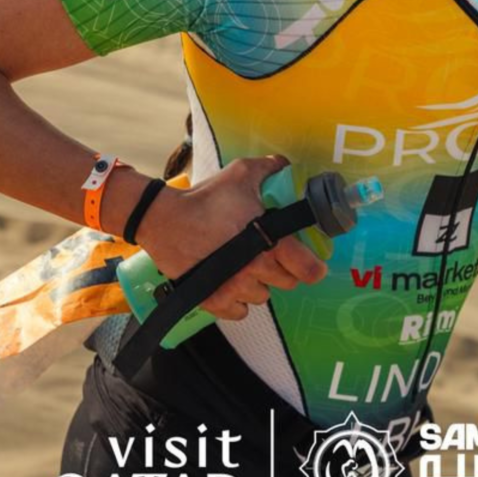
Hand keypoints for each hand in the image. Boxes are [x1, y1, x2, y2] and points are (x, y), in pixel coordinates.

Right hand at [139, 155, 327, 320]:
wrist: (164, 219)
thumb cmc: (205, 198)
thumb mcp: (240, 174)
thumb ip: (269, 168)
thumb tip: (285, 164)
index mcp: (270, 243)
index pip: (308, 268)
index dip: (314, 267)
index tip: (311, 263)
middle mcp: (255, 270)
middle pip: (286, 282)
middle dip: (282, 269)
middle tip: (269, 253)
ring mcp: (234, 288)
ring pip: (262, 296)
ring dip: (258, 284)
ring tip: (244, 265)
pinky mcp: (213, 301)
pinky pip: (239, 312)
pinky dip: (237, 301)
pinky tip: (230, 282)